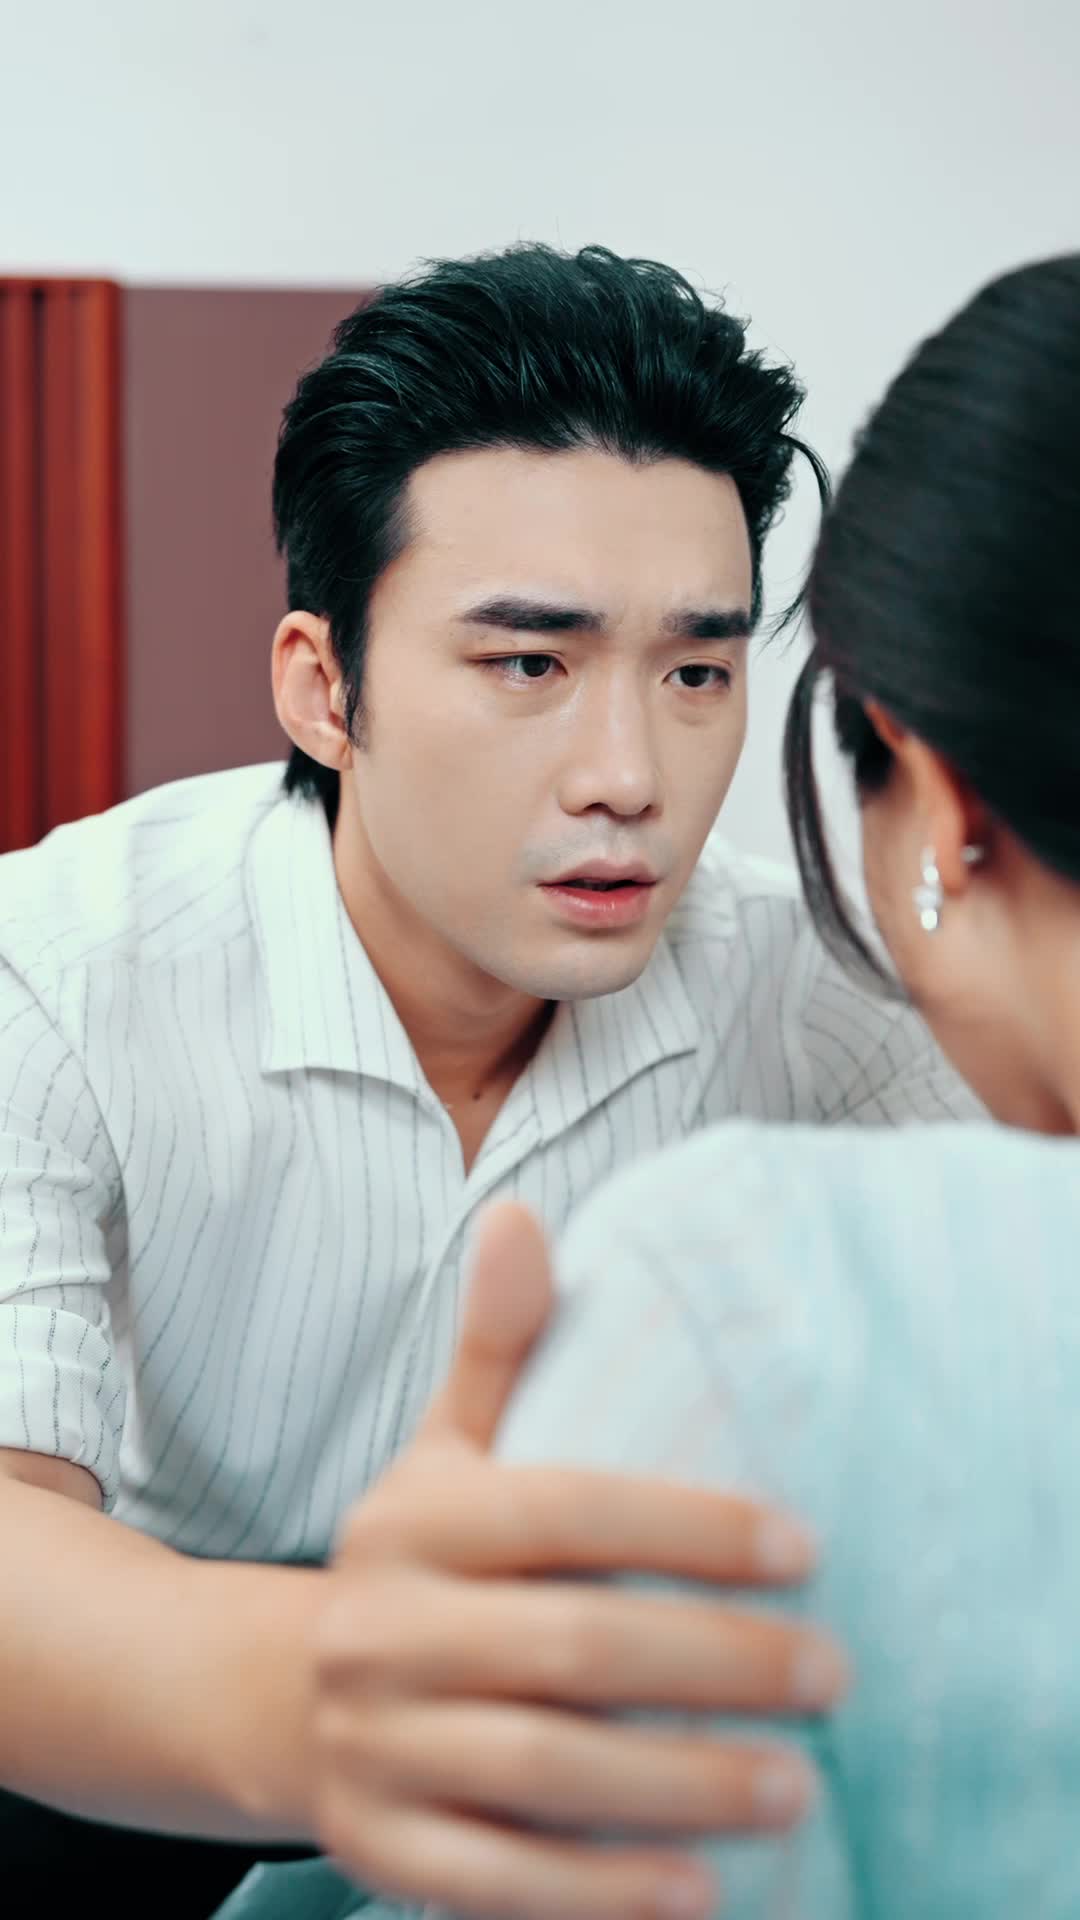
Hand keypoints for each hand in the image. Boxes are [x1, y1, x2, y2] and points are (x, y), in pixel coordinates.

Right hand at [309, 1202, 844, 1919]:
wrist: (280, 1698)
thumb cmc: (416, 1563)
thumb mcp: (443, 1450)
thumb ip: (495, 1347)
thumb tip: (518, 1212)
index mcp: (415, 1519)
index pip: (564, 1510)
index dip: (689, 1526)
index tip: (805, 1548)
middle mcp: (382, 1626)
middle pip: (570, 1645)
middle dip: (715, 1662)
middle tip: (832, 1675)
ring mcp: (375, 1742)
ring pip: (542, 1768)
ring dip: (679, 1784)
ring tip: (795, 1787)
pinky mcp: (380, 1846)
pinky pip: (498, 1879)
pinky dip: (601, 1892)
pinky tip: (699, 1890)